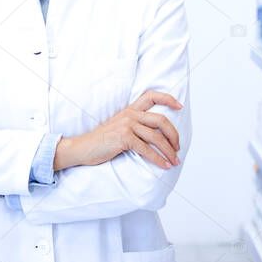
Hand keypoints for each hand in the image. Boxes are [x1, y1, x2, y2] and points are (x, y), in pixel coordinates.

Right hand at [55, 91, 182, 170]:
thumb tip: (157, 137)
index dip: (167, 99)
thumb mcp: (119, 127)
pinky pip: (146, 149)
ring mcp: (127, 125)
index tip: (179, 106)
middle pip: (161, 120)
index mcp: (130, 110)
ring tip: (174, 161)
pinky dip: (158, 159)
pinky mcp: (123, 138)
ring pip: (156, 137)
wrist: (82, 148)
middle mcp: (130, 114)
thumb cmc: (102, 141)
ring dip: (169, 151)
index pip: (151, 96)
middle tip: (178, 147)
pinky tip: (164, 165)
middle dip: (174, 135)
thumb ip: (135, 126)